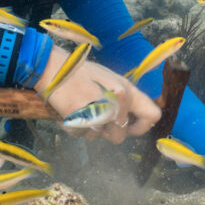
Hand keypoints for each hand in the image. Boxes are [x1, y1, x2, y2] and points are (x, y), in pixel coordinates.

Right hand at [33, 45, 160, 143]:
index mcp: (127, 89)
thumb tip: (134, 119)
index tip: (128, 126)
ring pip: (99, 137)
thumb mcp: (110, 79)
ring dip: (90, 129)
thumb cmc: (81, 73)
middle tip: (94, 114)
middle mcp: (116, 101)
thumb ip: (126, 98)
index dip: (142, 126)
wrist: (52, 66)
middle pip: (120, 135)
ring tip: (81, 110)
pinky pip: (81, 135)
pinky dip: (75, 127)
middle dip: (107, 130)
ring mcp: (99, 110)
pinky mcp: (80, 117)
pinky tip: (70, 112)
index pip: (152, 115)